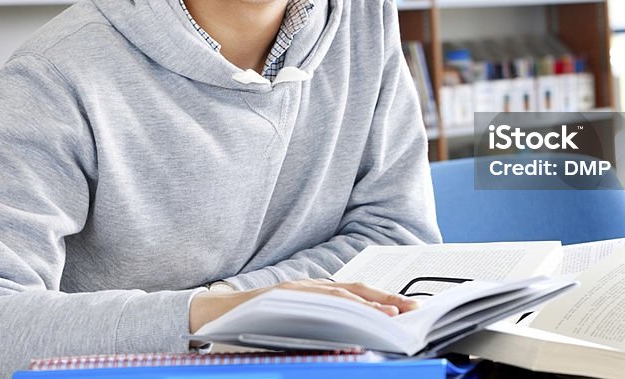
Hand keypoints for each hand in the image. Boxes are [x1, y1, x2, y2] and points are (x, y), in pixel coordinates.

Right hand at [189, 279, 417, 332]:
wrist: (211, 315)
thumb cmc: (256, 322)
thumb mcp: (294, 320)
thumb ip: (321, 323)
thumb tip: (357, 337)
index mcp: (315, 292)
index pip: (356, 294)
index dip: (383, 299)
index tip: (409, 310)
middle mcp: (308, 287)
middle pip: (354, 291)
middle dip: (385, 300)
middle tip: (412, 312)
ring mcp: (295, 291)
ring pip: (338, 296)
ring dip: (366, 305)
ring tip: (390, 315)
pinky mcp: (281, 297)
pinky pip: (314, 303)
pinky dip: (335, 309)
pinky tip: (352, 318)